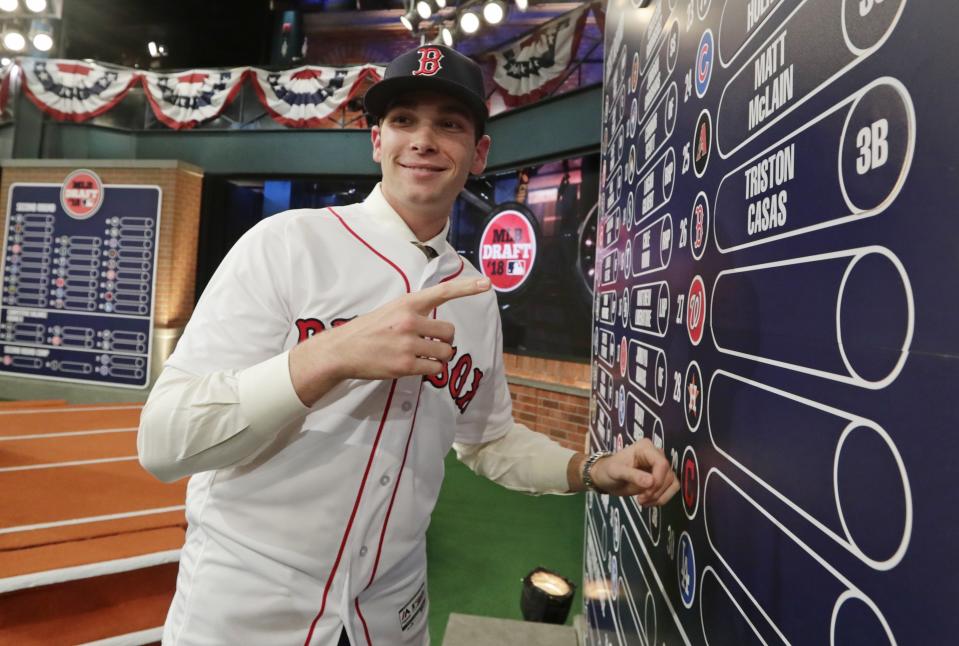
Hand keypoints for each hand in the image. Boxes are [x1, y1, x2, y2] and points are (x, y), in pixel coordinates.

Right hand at [290, 277, 490, 403]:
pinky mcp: (406, 365)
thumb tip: (438, 325)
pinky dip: (430, 370)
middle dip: (444, 341)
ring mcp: (408, 343)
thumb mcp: (391, 310)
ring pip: (445, 353)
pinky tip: (414, 366)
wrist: (342, 350)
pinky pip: (434, 369)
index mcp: (407, 303)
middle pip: (450, 332)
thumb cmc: (368, 330)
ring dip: (439, 358)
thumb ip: (414, 312)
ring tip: (421, 356)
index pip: (443, 292)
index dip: (467, 288)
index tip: (487, 283)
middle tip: (429, 345)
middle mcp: (410, 320)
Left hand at [590, 439, 677, 505]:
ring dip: (659, 496)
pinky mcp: (662, 477)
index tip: (646, 493)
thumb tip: (651, 482)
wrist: (605, 478)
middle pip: (668, 474)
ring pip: (672, 482)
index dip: (657, 480)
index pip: (661, 463)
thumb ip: (633, 475)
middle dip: (656, 491)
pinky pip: (672, 488)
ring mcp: (660, 466)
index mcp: (645, 448)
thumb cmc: (608, 471)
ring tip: (643, 501)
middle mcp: (656, 454)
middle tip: (640, 500)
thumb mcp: (616, 472)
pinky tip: (649, 502)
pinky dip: (662, 498)